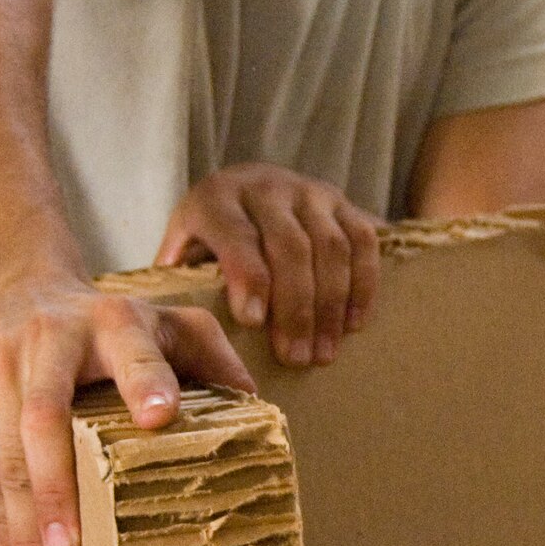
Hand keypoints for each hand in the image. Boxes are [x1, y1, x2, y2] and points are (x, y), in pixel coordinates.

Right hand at [0, 279, 252, 545]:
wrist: (15, 286)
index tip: (162, 417)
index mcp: (115, 322)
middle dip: (56, 485)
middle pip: (46, 416)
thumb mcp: (170, 323)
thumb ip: (212, 357)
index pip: (134, 353)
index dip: (146, 381)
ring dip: (20, 522)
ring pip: (4, 450)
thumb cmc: (110, 324)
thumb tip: (256, 407)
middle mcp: (50, 337)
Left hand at [156, 164, 381, 369]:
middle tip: (295, 358)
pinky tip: (352, 324)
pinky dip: (363, 285)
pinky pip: (363, 241)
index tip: (254, 322)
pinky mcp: (342, 201)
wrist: (245, 191)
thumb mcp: (183, 250)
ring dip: (331, 307)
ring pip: (331, 248)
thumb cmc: (209, 239)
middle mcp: (266, 187)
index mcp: (217, 198)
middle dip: (296, 308)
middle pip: (292, 247)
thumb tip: (183, 334)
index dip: (249, 278)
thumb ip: (181, 282)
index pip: (238, 236)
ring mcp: (310, 191)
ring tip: (323, 353)